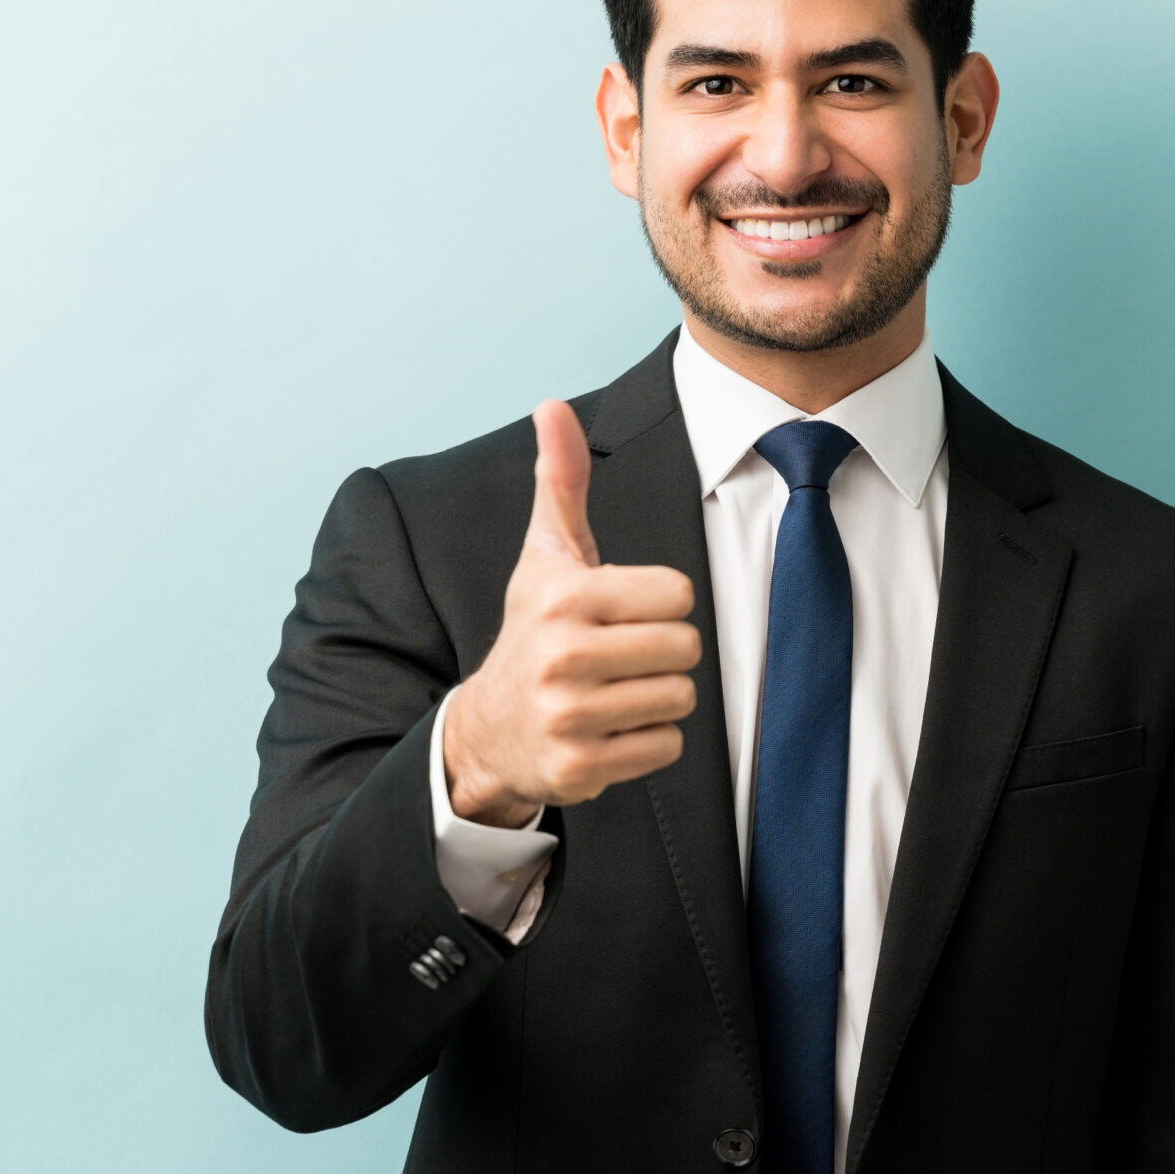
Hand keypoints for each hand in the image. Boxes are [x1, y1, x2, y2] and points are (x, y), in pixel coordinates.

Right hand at [442, 400, 700, 825]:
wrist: (489, 728)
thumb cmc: (534, 630)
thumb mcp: (545, 556)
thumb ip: (560, 481)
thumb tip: (553, 406)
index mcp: (562, 597)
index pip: (678, 594)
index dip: (661, 603)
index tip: (623, 611)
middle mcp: (561, 656)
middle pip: (685, 647)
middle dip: (663, 653)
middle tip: (621, 657)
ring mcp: (568, 716)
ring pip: (679, 699)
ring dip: (657, 698)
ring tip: (613, 692)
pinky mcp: (579, 768)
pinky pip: (665, 748)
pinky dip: (647, 743)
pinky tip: (608, 729)